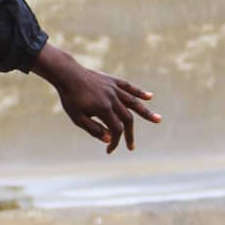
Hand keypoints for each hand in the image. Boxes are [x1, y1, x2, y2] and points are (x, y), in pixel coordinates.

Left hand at [31, 41, 160, 153]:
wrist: (67, 74)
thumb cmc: (70, 98)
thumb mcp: (77, 118)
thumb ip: (94, 129)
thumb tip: (110, 139)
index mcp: (104, 109)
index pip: (116, 129)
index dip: (115, 141)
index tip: (109, 151)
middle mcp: (113, 99)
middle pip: (127, 119)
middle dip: (130, 135)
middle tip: (131, 147)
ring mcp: (114, 89)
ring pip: (133, 102)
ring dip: (146, 113)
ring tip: (158, 120)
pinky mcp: (112, 81)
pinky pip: (128, 87)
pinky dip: (139, 92)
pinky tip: (149, 97)